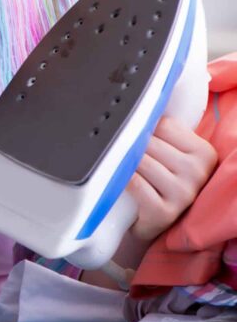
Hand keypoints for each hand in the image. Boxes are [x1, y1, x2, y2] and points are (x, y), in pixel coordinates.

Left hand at [125, 115, 217, 240]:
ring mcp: (184, 193)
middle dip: (131, 144)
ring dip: (124, 162)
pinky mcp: (164, 212)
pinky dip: (122, 179)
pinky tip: (117, 180)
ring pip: (140, 161)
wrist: (156, 222)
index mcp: (204, 153)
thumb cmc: (163, 181)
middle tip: (118, 148)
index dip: (144, 128)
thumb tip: (142, 99)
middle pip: (150, 142)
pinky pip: (135, 184)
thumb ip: (165, 131)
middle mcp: (199, 172)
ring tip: (118, 164)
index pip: (164, 125)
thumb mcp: (173, 154)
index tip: (135, 133)